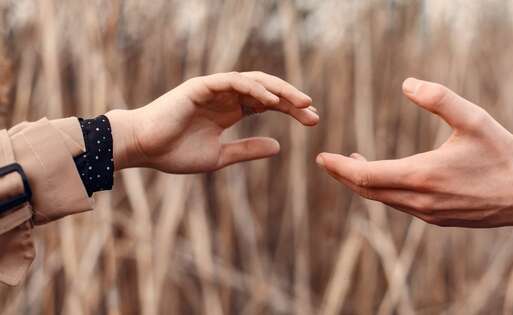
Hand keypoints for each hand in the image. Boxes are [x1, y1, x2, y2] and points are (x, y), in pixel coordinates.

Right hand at [106, 71, 317, 172]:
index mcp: (230, 111)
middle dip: (292, 100)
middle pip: (267, 91)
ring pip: (255, 82)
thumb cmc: (175, 153)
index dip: (291, 110)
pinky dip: (254, 88)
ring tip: (302, 103)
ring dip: (279, 91)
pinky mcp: (202, 86)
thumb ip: (247, 150)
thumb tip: (279, 147)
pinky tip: (272, 101)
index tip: (313, 121)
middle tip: (314, 112)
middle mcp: (226, 96)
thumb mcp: (220, 156)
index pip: (268, 104)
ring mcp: (214, 89)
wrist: (144, 149)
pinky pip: (234, 82)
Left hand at [316, 78, 512, 229]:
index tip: (322, 157)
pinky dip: (384, 192)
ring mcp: (427, 213)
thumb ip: (439, 98)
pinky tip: (386, 179)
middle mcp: (419, 200)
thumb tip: (407, 83)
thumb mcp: (473, 118)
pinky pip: (399, 206)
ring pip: (383, 200)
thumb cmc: (501, 154)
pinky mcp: (437, 219)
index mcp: (422, 176)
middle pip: (368, 192)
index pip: (366, 176)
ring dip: (364, 184)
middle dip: (344, 176)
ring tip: (352, 165)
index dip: (340, 167)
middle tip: (327, 162)